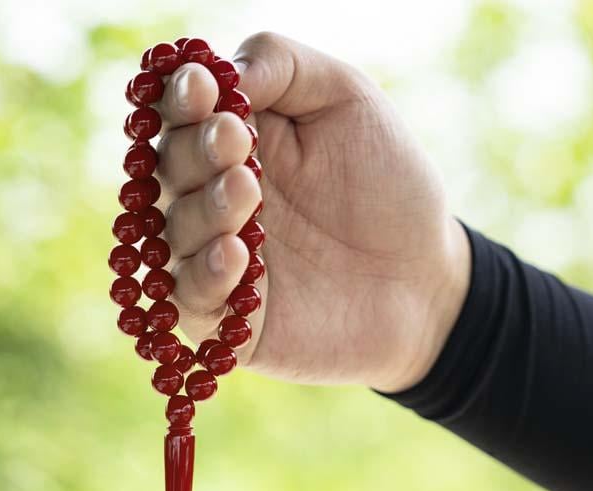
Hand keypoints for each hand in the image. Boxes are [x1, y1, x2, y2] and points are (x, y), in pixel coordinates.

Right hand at [154, 32, 470, 392]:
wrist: (425, 277)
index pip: (179, 117)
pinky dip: (205, 276)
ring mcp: (215, 263)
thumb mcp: (346, 99)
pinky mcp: (228, 323)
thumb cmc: (387, 183)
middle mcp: (210, 201)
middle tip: (234, 141)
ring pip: (173, 236)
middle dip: (194, 153)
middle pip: (167, 173)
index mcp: (229, 143)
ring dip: (202, 210)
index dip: (180, 100)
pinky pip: (191, 302)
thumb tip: (217, 72)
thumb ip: (282, 66)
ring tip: (247, 190)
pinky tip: (236, 254)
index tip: (201, 89)